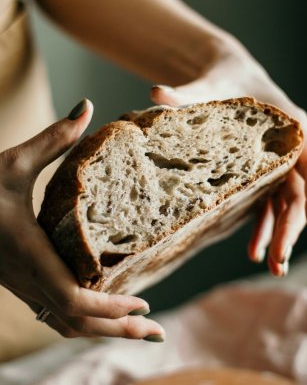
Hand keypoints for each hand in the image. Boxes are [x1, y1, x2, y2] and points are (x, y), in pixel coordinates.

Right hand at [0, 99, 164, 340]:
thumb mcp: (11, 162)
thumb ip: (53, 139)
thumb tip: (87, 106)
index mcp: (29, 255)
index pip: (73, 300)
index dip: (109, 308)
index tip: (142, 305)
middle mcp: (28, 279)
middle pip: (76, 324)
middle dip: (118, 331)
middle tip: (157, 334)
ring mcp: (23, 286)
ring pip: (65, 325)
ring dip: (104, 331)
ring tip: (142, 331)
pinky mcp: (23, 284)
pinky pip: (56, 315)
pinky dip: (87, 322)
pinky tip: (110, 316)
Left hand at [150, 41, 306, 276]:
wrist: (226, 73)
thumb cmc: (223, 77)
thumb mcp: (208, 85)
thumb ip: (187, 93)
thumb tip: (155, 93)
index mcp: (290, 126)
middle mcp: (289, 147)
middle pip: (298, 192)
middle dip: (291, 228)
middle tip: (279, 261)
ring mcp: (277, 163)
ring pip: (285, 204)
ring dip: (280, 235)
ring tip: (273, 267)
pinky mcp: (263, 173)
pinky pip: (267, 204)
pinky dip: (262, 227)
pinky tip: (253, 251)